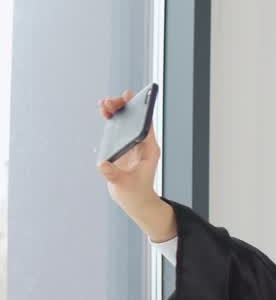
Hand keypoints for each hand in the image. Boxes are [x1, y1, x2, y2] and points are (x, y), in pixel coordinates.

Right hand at [97, 92, 173, 240]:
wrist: (135, 200)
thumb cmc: (135, 193)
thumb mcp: (124, 184)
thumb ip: (114, 175)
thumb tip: (103, 165)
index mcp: (149, 149)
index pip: (145, 125)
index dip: (138, 110)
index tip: (129, 98)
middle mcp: (142, 144)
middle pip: (134, 120)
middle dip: (123, 108)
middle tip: (110, 102)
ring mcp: (132, 144)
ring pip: (126, 122)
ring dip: (116, 111)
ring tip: (104, 104)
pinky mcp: (123, 147)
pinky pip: (118, 129)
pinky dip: (111, 120)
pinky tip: (104, 111)